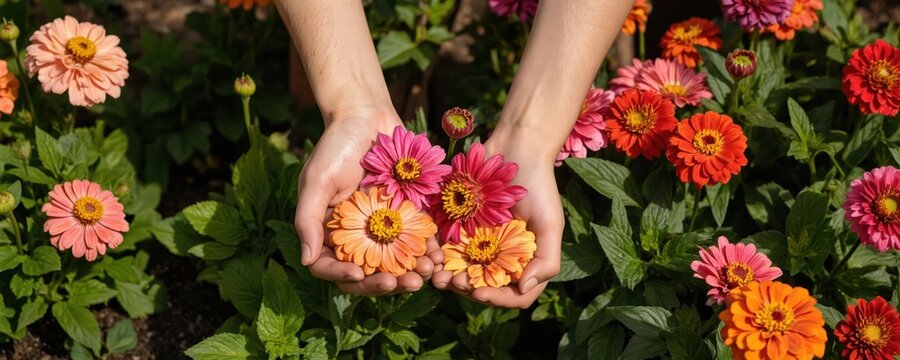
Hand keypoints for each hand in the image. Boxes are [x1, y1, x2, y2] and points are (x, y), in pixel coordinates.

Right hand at [295, 107, 443, 295]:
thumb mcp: (317, 180)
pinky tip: (439, 256)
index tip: (359, 274)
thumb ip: (308, 219)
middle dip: (385, 283)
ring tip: (428, 273)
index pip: (331, 267)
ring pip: (396, 263)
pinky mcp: (408, 218)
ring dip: (412, 273)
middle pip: (367, 274)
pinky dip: (429, 252)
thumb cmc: (336, 145)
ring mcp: (384, 229)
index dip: (343, 276)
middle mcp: (356, 237)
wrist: (368, 118)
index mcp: (329, 233)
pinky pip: (418, 242)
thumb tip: (306, 260)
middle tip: (405, 283)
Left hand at [432, 131, 562, 307]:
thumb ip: (546, 260)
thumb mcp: (551, 223)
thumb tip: (524, 288)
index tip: (480, 292)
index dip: (497, 299)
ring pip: (461, 272)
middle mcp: (501, 256)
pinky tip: (430, 254)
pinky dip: (437, 255)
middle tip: (452, 282)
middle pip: (484, 287)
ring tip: (437, 274)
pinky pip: (445, 248)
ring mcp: (479, 243)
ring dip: (448, 278)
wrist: (515, 148)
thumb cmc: (538, 185)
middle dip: (467, 289)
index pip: (514, 295)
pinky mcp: (458, 227)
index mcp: (525, 261)